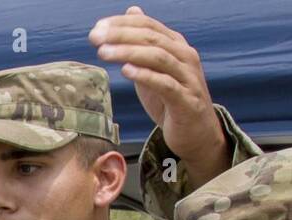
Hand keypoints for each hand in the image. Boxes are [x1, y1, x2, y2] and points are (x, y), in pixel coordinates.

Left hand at [90, 5, 230, 186]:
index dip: (122, 24)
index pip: (148, 25)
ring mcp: (188, 78)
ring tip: (104, 52)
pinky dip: (146, 75)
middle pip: (151, 38)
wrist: (196, 134)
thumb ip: (143, 44)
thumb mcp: (155, 69)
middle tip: (95, 37)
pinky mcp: (187, 100)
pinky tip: (126, 71)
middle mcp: (185, 57)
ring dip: (129, 52)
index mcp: (176, 46)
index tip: (97, 28)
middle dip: (121, 35)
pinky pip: (166, 84)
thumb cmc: (172, 102)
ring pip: (158, 57)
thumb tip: (132, 11)